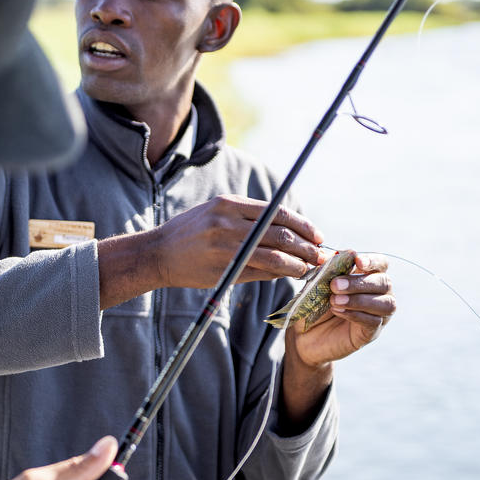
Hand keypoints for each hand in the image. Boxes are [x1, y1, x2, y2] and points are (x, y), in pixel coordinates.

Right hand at [153, 194, 323, 288]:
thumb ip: (249, 220)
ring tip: (309, 268)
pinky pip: (259, 272)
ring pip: (274, 256)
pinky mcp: (222, 269)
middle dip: (306, 246)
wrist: (158, 253)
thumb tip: (288, 233)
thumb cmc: (191, 232)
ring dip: (297, 264)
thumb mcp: (216, 213)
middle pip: (280, 233)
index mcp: (229, 204)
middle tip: (321, 255)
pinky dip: (278, 274)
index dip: (302, 225)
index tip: (317, 235)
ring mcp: (225, 247)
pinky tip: (289, 275)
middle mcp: (228, 222)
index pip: (277, 212)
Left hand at [292, 252, 395, 366]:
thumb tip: (336, 253)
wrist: (304, 335)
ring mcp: (378, 315)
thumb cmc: (314, 304)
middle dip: (359, 282)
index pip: (381, 264)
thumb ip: (327, 269)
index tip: (357, 261)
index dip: (373, 260)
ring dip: (359, 299)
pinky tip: (338, 311)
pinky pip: (373, 322)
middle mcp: (379, 294)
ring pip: (385, 303)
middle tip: (334, 285)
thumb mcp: (317, 284)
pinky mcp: (371, 333)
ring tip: (335, 300)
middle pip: (384, 282)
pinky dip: (356, 314)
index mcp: (367, 276)